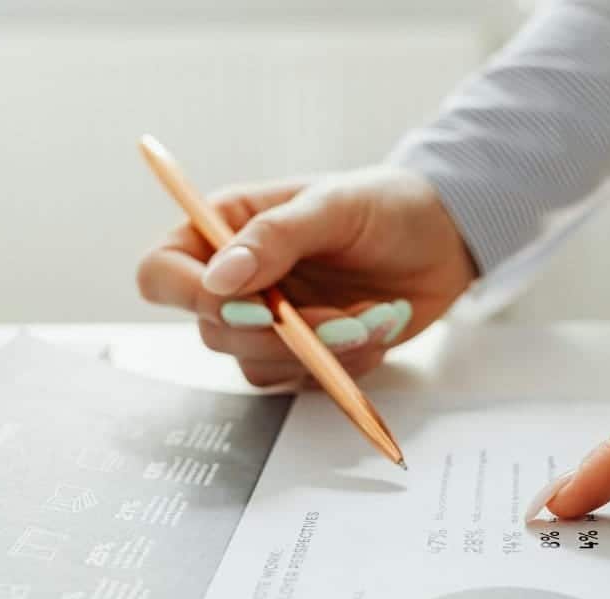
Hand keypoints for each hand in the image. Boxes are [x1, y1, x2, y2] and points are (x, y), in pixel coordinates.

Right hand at [136, 166, 476, 384]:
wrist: (446, 238)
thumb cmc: (388, 205)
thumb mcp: (333, 206)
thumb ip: (275, 238)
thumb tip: (218, 280)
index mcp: (225, 228)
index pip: (163, 273)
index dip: (191, 298)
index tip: (258, 306)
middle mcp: (239, 279)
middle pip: (213, 331)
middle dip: (281, 334)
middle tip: (342, 318)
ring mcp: (271, 321)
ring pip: (257, 365)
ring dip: (319, 353)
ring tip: (371, 319)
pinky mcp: (305, 352)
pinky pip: (301, 381)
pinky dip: (342, 366)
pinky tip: (376, 329)